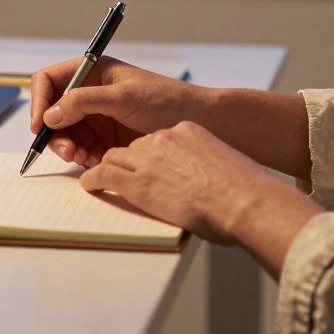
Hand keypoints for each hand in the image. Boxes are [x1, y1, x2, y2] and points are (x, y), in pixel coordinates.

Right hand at [30, 57, 213, 166]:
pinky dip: (82, 158)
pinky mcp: (107, 141)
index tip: (40, 124)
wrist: (201, 123)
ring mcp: (98, 118)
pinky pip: (82, 150)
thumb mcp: (123, 97)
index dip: (40, 100)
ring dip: (67, 147)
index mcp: (93, 72)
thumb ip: (84, 102)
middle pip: (53, 112)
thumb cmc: (167, 101)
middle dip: (54, 131)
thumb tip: (50, 115)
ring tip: (81, 158)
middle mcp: (91, 94)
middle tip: (66, 150)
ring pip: (65, 134)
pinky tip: (94, 162)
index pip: (50, 80)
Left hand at [80, 121, 324, 274]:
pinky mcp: (137, 182)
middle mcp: (165, 138)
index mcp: (188, 131)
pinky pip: (103, 174)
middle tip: (123, 175)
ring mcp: (148, 159)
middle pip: (134, 147)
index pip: (158, 139)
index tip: (150, 165)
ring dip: (108, 168)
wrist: (244, 202)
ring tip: (101, 179)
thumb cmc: (245, 193)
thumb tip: (206, 185)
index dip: (151, 155)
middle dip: (128, 161)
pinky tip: (89, 185)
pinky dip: (93, 179)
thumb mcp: (225, 167)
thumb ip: (207, 168)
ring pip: (115, 157)